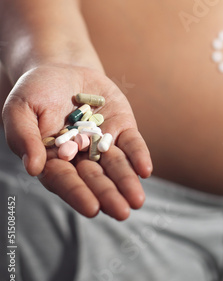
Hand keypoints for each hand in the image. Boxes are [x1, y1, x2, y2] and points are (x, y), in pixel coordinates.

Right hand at [2, 64, 152, 219]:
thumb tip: (33, 168)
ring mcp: (102, 143)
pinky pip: (131, 143)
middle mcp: (80, 157)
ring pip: (116, 165)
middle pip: (94, 178)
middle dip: (108, 194)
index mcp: (52, 160)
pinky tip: (145, 169)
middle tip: (122, 212)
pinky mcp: (120, 127)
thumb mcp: (19, 109)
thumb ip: (23, 137)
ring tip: (137, 200)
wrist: (60, 69)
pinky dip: (138, 155)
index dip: (78, 193)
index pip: (64, 180)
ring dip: (126, 182)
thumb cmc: (34, 92)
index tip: (92, 208)